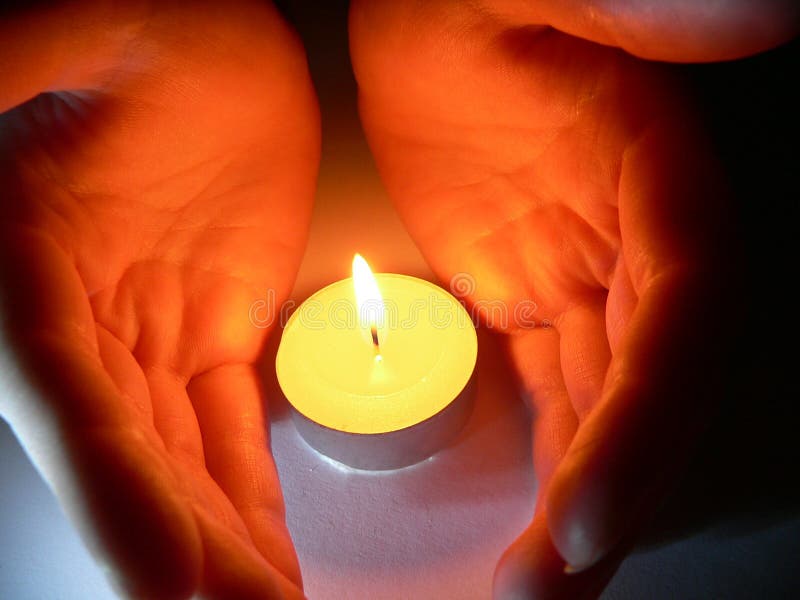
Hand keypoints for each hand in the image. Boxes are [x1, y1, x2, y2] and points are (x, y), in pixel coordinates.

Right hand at [0, 2, 317, 597]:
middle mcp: (82, 323)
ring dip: (225, 543)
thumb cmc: (144, 16)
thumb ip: (14, 72)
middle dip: (185, 553)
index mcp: (30, 269)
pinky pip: (229, 426)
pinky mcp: (210, 327)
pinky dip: (250, 494)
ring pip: (184, 461)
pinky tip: (269, 551)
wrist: (208, 33)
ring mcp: (150, 332)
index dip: (116, 497)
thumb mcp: (67, 30)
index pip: (70, 406)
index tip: (171, 583)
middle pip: (131, 462)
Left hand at [350, 1, 795, 596]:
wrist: (426, 15)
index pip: (682, 316)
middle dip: (610, 496)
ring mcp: (582, 270)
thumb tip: (760, 16)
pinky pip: (550, 385)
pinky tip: (527, 518)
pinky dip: (545, 456)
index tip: (588, 519)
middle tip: (543, 593)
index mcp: (651, 169)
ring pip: (600, 404)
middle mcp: (633, 237)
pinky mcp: (529, 287)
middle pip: (648, 387)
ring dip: (576, 499)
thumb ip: (627, 3)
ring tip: (529, 588)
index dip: (650, 420)